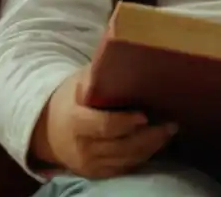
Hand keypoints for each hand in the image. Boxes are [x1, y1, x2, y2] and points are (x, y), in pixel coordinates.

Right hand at [32, 67, 177, 178]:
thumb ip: (99, 72)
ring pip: (127, 159)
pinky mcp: (98, 174)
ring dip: (151, 147)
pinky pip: (125, 168)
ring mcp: (89, 164)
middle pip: (122, 146)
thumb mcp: (79, 81)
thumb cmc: (71, 99)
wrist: (50, 130)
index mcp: (75, 122)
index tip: (144, 114)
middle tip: (171, 124)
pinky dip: (143, 156)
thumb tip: (120, 47)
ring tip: (169, 130)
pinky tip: (157, 142)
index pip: (104, 125)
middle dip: (149, 137)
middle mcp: (82, 147)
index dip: (125, 122)